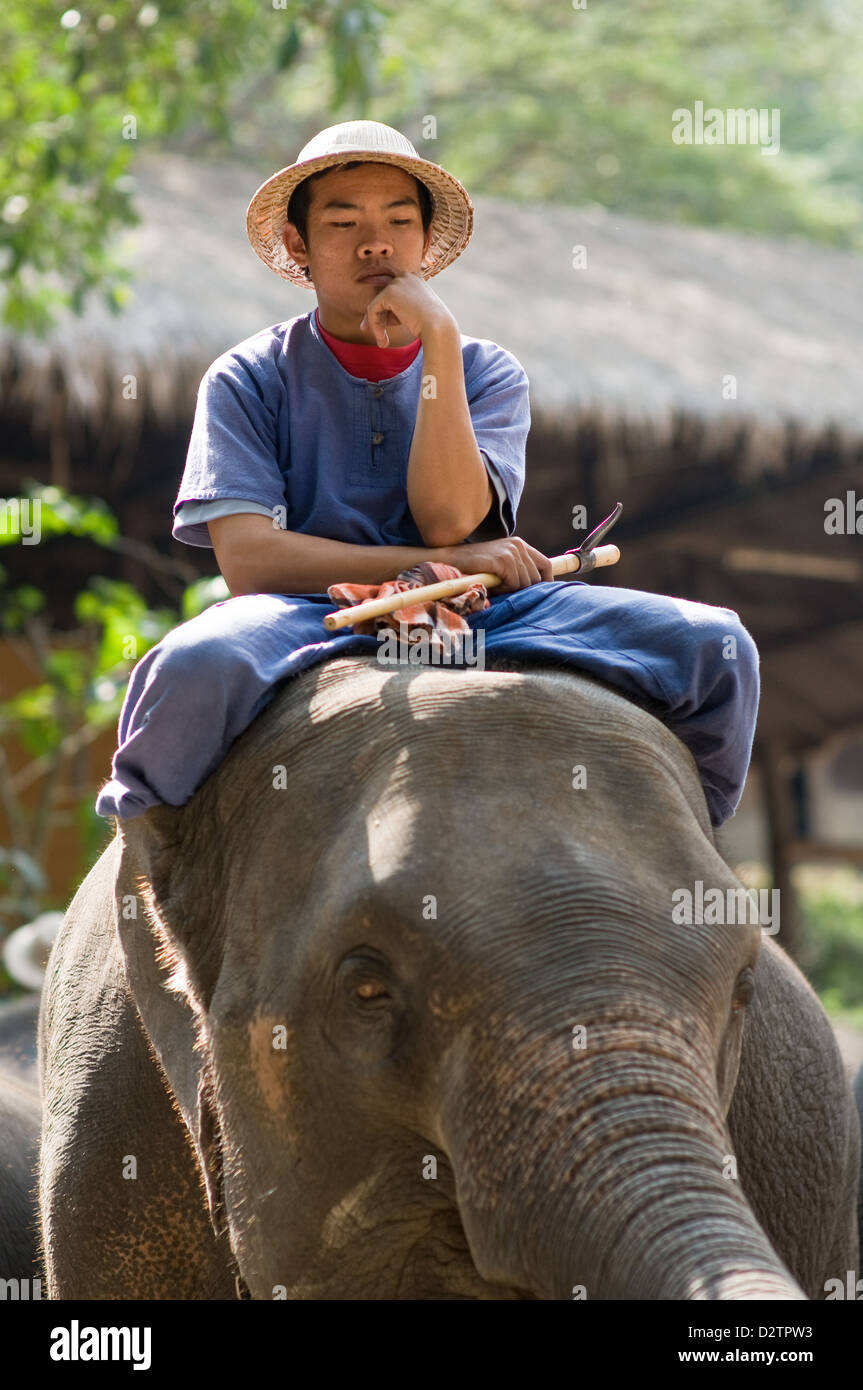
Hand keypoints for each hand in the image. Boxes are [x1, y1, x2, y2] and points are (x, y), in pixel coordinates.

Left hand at [359, 270, 455, 346]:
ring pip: (376, 304)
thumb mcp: (413, 315)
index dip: (382, 308)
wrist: (438, 327)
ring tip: (382, 342)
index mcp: (414, 278)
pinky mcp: (389, 292)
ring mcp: (397, 282)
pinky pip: (372, 310)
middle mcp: (405, 276)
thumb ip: (396, 311)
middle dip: (374, 316)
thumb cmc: (430, 326)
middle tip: (366, 331)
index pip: (391, 291)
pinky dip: (375, 325)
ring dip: (375, 324)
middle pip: (381, 296)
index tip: (372, 323)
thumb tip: (371, 317)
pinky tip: (383, 338)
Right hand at [435, 536, 553, 592]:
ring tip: (494, 584)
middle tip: (502, 588)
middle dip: (523, 589)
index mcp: (519, 545)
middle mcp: (518, 545)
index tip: (538, 594)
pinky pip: (514, 583)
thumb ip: (517, 573)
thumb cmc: (474, 569)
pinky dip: (504, 589)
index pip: (545, 565)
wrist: (449, 561)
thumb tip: (537, 592)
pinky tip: (491, 583)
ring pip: (526, 582)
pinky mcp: (503, 560)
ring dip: (511, 589)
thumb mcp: (500, 568)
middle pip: (537, 577)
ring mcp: (511, 552)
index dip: (545, 582)